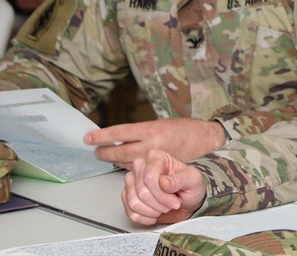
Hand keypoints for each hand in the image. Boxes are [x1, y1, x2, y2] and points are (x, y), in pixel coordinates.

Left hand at [84, 118, 225, 168]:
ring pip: (127, 163)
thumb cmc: (187, 130)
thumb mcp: (163, 124)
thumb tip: (122, 136)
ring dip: (115, 161)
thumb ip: (144, 132)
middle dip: (104, 152)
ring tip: (106, 156)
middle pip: (119, 152)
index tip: (88, 138)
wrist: (208, 141)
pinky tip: (125, 164)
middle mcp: (152, 146)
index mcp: (151, 130)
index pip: (120, 133)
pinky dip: (130, 168)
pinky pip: (140, 172)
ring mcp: (156, 160)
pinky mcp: (160, 171)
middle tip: (96, 151)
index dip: (102, 136)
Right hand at [122, 149, 205, 224]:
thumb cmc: (190, 186)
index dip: (162, 194)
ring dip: (152, 211)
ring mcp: (131, 182)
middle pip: (142, 192)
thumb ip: (180, 179)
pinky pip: (130, 212)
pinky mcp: (127, 196)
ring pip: (134, 203)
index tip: (175, 201)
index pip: (150, 178)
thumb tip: (163, 182)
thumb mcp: (193, 180)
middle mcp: (140, 167)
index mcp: (155, 157)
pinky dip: (144, 218)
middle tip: (172, 204)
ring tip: (164, 208)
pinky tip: (155, 214)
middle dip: (160, 204)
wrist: (187, 201)